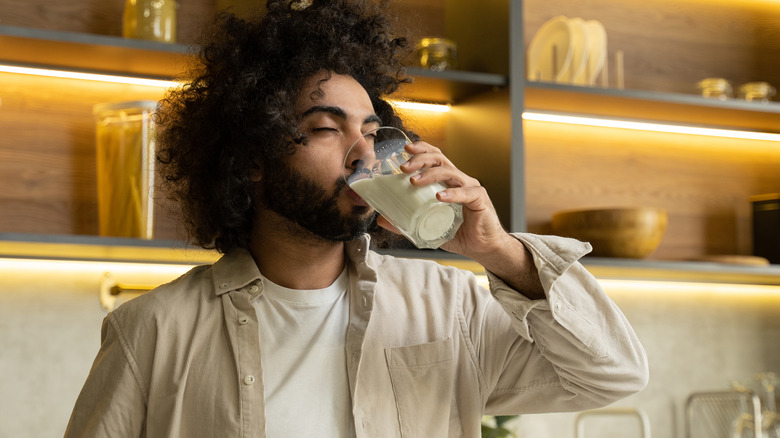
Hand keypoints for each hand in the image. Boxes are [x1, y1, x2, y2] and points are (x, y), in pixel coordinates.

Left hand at [375, 140, 542, 296]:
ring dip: (430, 174)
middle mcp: (459, 180)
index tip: (404, 149)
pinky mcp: (480, 200)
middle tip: (403, 167)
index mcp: (447, 181)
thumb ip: (406, 223)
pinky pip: (466, 193)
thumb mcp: (428, 228)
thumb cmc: (458, 234)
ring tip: (414, 181)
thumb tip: (381, 219)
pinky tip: (440, 197)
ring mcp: (471, 188)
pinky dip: (452, 193)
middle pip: (440, 160)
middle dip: (420, 159)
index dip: (421, 150)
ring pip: (450, 172)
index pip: (435, 158)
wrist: (482, 248)